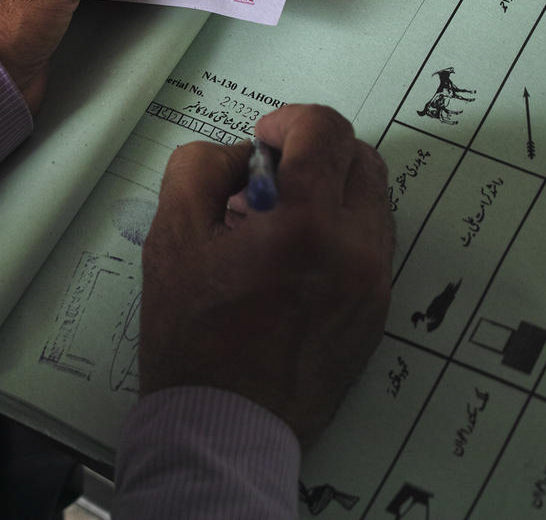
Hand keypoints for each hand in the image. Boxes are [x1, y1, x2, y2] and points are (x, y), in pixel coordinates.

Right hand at [139, 104, 392, 443]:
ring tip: (275, 224)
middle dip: (315, 151)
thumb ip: (199, 170)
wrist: (225, 423)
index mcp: (306, 227)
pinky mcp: (375, 311)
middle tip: (269, 177)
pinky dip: (338, 230)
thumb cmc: (195, 340)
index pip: (325, 131)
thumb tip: (239, 156)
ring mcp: (372, 284)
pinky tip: (291, 258)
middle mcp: (354, 252)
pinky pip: (370, 244)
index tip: (263, 141)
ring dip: (329, 190)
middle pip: (361, 159)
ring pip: (371, 201)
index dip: (288, 121)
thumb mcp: (171, 238)